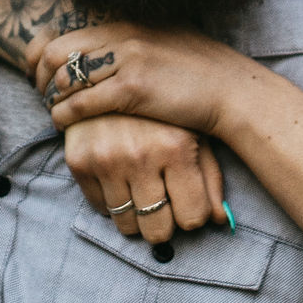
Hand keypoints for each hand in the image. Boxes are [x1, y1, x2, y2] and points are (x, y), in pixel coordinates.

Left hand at [36, 21, 243, 144]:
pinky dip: (66, 115)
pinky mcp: (133, 89)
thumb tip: (99, 51)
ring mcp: (127, 60)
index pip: (64, 35)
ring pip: (65, 79)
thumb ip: (129, 42)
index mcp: (125, 23)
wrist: (231, 90)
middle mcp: (122, 35)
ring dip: (52, 100)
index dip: (42, 58)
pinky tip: (66, 125)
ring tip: (56, 113)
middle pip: (57, 54)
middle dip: (40, 79)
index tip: (41, 76)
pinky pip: (82, 103)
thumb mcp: (161, 42)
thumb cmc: (198, 73)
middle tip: (42, 98)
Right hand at [58, 115, 225, 245]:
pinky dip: (110, 202)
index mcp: (176, 148)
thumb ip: (210, 179)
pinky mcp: (79, 161)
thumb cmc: (162, 111)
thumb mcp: (193, 136)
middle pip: (158, 230)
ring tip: (140, 192)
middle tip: (162, 207)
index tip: (187, 206)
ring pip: (127, 225)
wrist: (109, 73)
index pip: (192, 218)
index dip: (192, 216)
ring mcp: (107, 160)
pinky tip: (118, 179)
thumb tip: (222, 221)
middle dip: (163, 224)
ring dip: (136, 216)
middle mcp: (140, 156)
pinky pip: (99, 208)